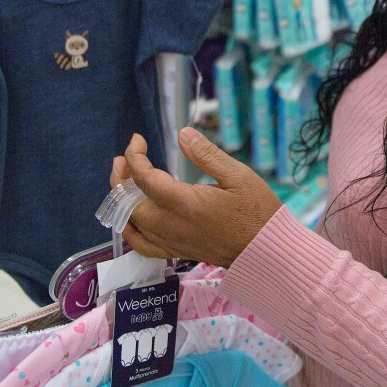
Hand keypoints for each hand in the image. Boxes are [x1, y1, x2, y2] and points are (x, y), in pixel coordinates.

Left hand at [111, 129, 283, 268]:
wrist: (266, 252)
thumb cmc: (257, 212)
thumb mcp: (238, 176)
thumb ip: (207, 155)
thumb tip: (183, 133)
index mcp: (186, 203)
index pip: (145, 179)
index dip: (135, 157)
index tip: (138, 140)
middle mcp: (172, 225)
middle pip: (129, 204)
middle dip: (120, 178)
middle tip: (124, 159)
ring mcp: (172, 242)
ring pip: (131, 225)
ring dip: (121, 202)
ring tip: (123, 183)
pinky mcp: (177, 251)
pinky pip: (142, 246)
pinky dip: (130, 230)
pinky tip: (132, 218)